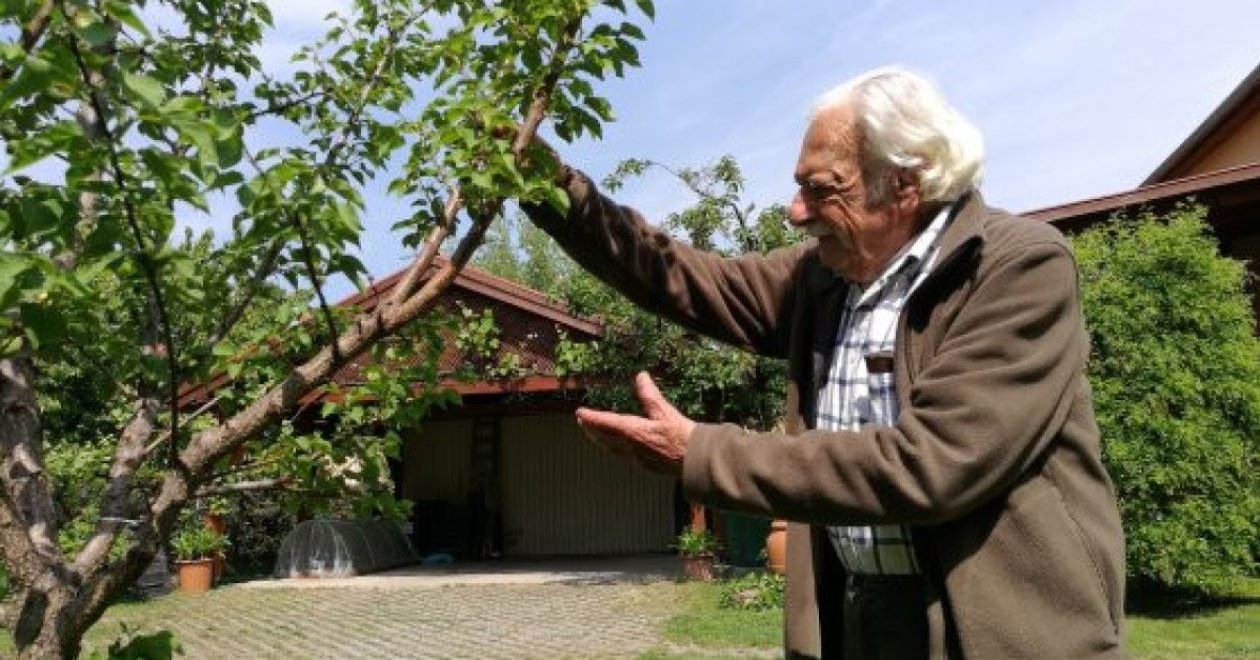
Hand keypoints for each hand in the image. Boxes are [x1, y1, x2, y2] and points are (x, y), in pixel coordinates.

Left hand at [575, 372, 695, 476]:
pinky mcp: (646, 465)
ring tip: (595, 434)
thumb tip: (641, 377)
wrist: (695, 461)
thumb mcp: (665, 411)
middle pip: (604, 438)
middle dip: (591, 429)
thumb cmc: (682, 436)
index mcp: (633, 432)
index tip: (579, 412)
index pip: (606, 422)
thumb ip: (650, 394)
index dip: (591, 417)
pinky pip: (624, 456)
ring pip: (612, 448)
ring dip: (601, 440)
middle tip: (582, 422)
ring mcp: (638, 458)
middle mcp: (631, 447)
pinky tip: (621, 447)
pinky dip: (616, 448)